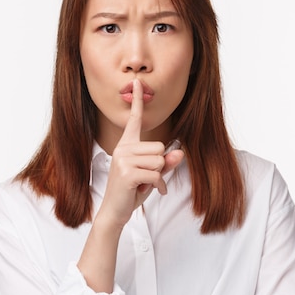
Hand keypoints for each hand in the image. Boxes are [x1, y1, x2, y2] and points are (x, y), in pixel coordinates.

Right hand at [96, 79, 184, 229]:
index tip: (137, 82)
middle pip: (160, 147)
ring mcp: (123, 159)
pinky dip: (158, 186)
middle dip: (159, 166)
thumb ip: (165, 163)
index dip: (137, 101)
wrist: (114, 212)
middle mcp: (123, 148)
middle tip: (144, 178)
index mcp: (126, 145)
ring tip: (143, 184)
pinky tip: (148, 192)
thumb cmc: (131, 192)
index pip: (134, 119)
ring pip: (159, 160)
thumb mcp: (151, 175)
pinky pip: (156, 174)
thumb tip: (180, 151)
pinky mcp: (127, 173)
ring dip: (158, 176)